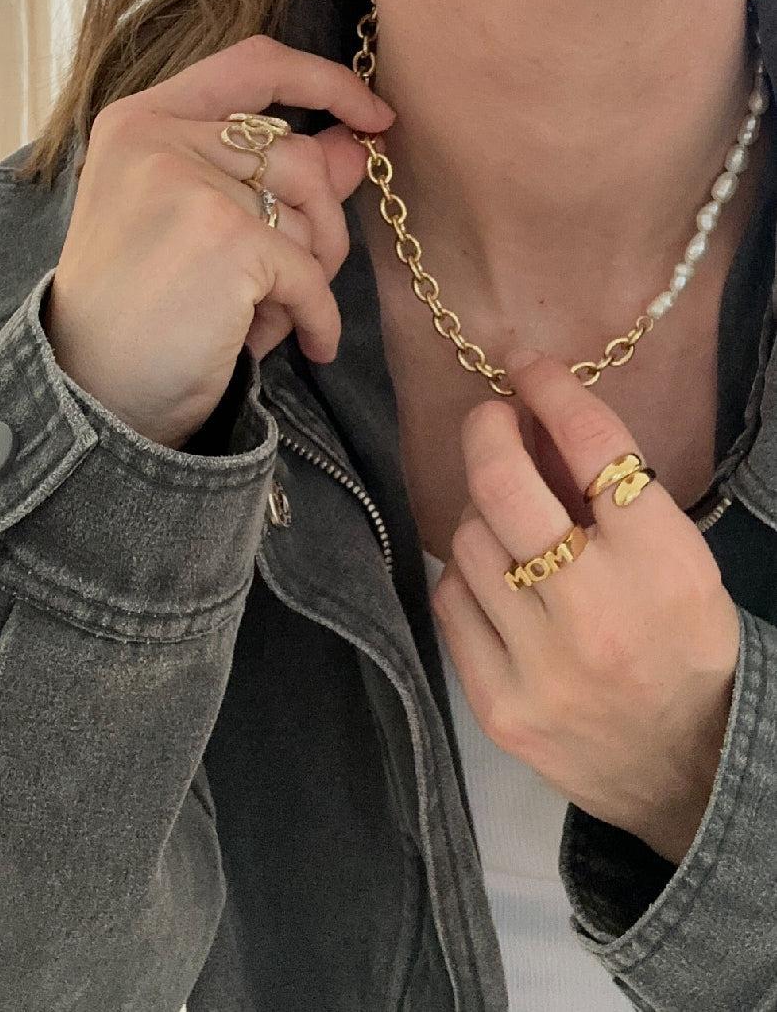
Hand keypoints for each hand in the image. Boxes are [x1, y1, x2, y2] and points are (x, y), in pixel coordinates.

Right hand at [44, 34, 394, 446]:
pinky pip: (311, 274)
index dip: (325, 81)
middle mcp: (159, 138)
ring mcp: (190, 183)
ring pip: (312, 211)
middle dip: (322, 226)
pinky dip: (319, 318)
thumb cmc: (141, 315)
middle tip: (304, 283)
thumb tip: (358, 145)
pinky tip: (310, 345)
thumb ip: (272, 179)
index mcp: (141, 122)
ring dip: (310, 276)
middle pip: (298, 156)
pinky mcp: (224, 237)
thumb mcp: (199, 229)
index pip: (254, 65)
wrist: (90, 397)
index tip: (375, 115)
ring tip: (267, 316)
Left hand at [429, 346, 739, 865]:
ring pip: (468, 541)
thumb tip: (538, 418)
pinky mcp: (498, 704)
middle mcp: (598, 611)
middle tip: (492, 418)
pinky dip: (466, 577)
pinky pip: (450, 602)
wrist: (686, 768)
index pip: (592, 447)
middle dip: (488, 431)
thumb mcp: (681, 560)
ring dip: (482, 514)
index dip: (552, 390)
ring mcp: (540, 664)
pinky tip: (493, 580)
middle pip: (504, 485)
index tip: (529, 368)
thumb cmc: (684, 644)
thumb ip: (617, 495)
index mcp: (663, 565)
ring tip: (509, 523)